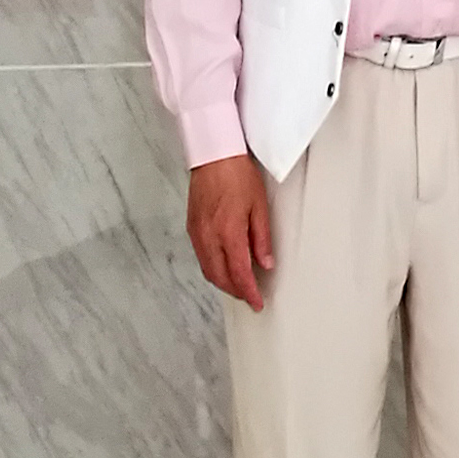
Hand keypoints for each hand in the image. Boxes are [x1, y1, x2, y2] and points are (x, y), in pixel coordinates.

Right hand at [188, 153, 275, 309]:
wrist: (213, 155)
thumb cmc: (237, 175)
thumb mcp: (259, 206)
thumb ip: (262, 238)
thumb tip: (266, 262)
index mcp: (228, 232)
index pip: (239, 273)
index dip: (248, 292)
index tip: (256, 302)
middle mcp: (209, 237)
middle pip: (220, 277)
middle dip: (235, 291)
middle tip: (250, 296)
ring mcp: (197, 233)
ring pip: (208, 270)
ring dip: (223, 282)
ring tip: (239, 285)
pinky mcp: (191, 227)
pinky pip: (201, 257)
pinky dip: (213, 268)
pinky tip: (224, 266)